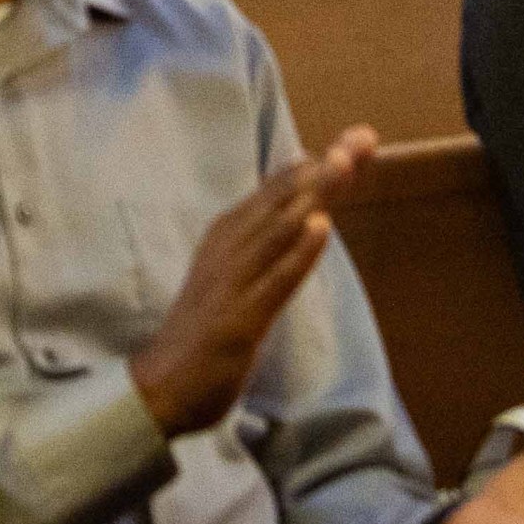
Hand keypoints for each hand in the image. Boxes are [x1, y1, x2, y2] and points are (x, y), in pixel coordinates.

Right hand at [131, 131, 378, 433]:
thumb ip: (264, 246)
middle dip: (325, 168)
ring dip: (312, 194)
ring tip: (345, 163)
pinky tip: (321, 228)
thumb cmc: (201, 330)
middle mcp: (229, 248)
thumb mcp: (234, 276)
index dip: (319, 164)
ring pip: (279, 228)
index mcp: (228, 235)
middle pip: (283, 199)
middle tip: (363, 137)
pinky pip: (274, 280)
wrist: (160, 386)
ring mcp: (233, 281)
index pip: (279, 190)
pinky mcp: (238, 318)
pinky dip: (298, 253)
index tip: (360, 140)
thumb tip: (305, 213)